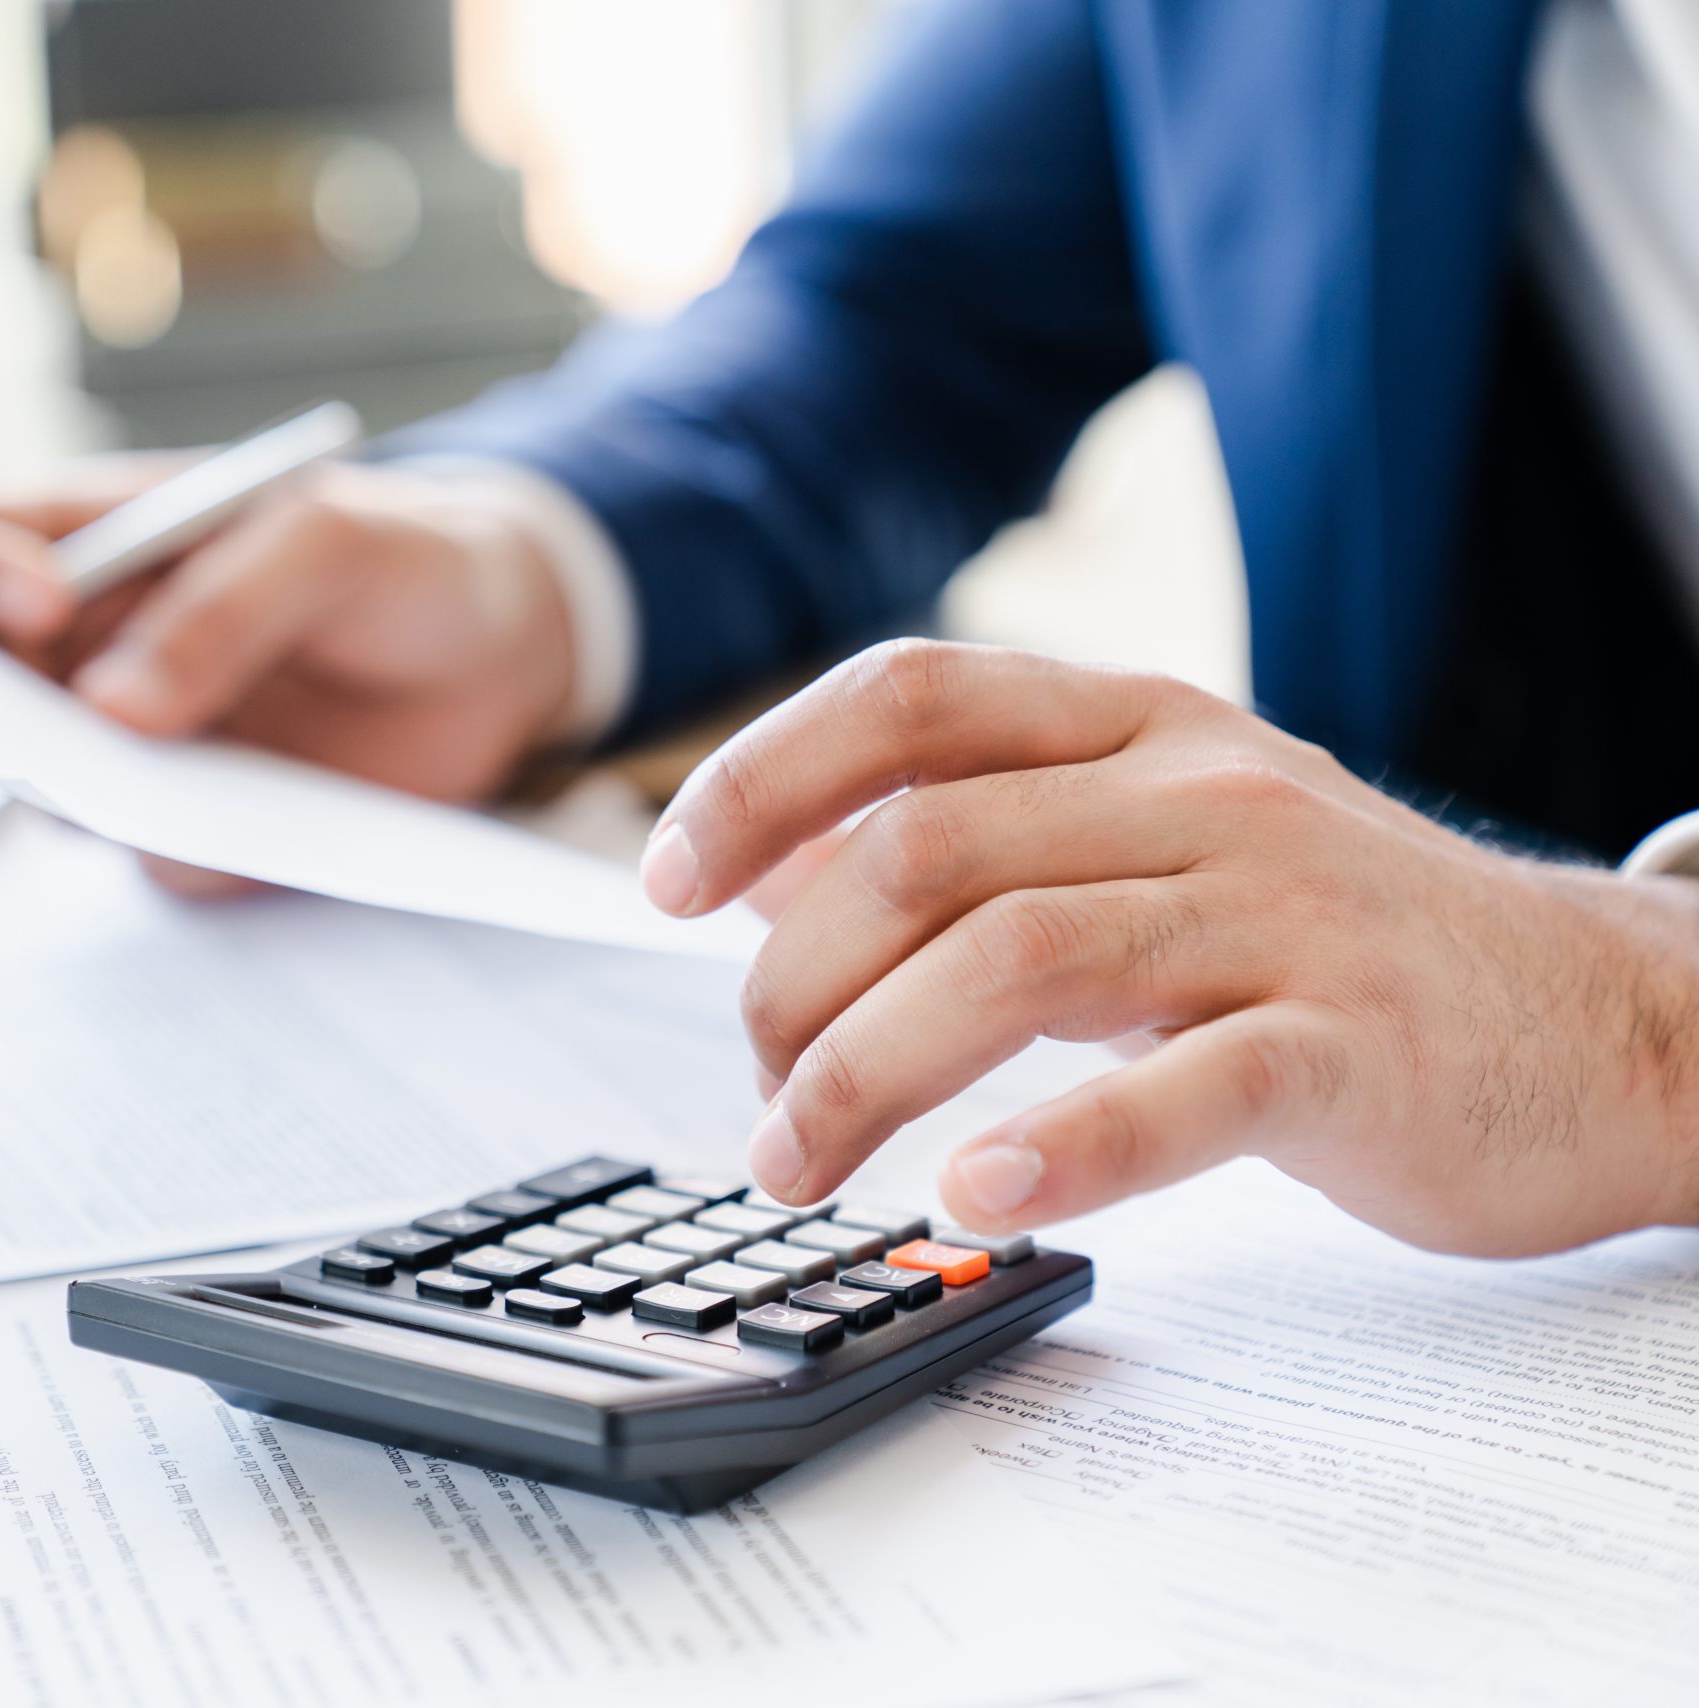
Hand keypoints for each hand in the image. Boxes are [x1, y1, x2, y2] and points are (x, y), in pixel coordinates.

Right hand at [0, 460, 580, 889]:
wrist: (500, 652)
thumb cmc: (398, 557)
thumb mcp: (328, 541)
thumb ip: (225, 609)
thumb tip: (113, 714)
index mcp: (88, 539)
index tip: (41, 605)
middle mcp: (82, 649)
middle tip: (52, 732)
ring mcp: (130, 748)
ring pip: (50, 792)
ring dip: (94, 795)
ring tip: (178, 784)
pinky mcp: (193, 831)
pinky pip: (154, 859)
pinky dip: (192, 850)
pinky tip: (264, 830)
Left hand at [641, 639, 1698, 1255]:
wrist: (1605, 1024)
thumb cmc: (1341, 945)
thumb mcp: (1158, 847)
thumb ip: (990, 841)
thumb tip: (773, 871)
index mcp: (1136, 725)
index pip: (908, 697)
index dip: (760, 777)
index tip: (664, 879)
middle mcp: (1198, 791)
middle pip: (926, 848)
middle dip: (790, 978)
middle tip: (752, 1093)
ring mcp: (1281, 909)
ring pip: (1019, 955)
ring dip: (865, 1072)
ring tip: (798, 1161)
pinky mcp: (1353, 1043)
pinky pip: (1185, 1085)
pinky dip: (1061, 1142)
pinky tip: (973, 1189)